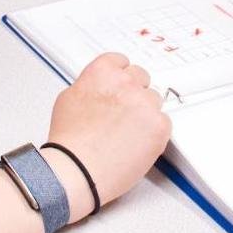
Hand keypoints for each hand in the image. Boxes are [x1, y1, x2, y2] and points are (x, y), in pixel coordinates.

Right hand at [45, 53, 170, 213]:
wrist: (78, 171)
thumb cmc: (70, 143)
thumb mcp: (68, 99)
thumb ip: (89, 85)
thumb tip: (99, 87)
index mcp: (103, 72)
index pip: (122, 62)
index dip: (120, 77)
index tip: (120, 87)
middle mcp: (126, 83)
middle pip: (142, 78)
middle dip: (134, 93)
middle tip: (123, 114)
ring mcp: (145, 104)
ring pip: (154, 100)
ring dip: (145, 112)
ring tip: (126, 133)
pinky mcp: (159, 126)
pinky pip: (164, 122)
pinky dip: (154, 133)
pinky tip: (136, 143)